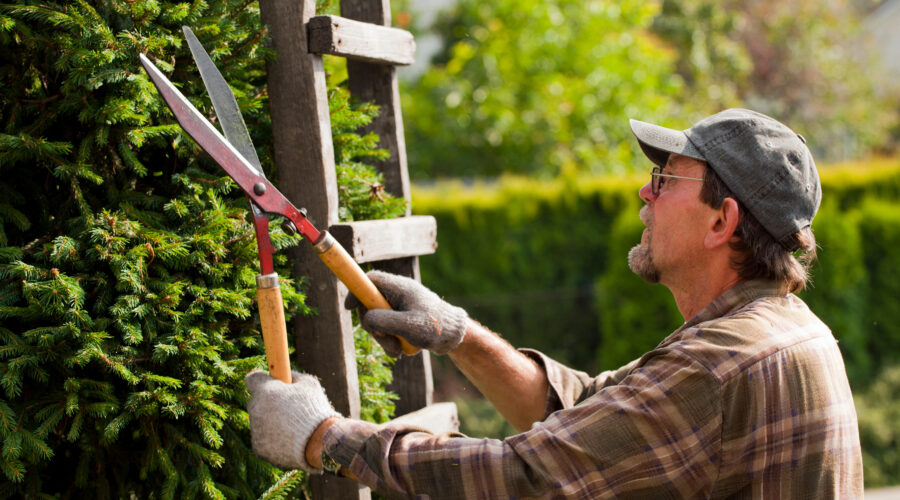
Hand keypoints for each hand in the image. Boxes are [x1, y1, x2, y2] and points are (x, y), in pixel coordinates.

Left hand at [245, 370, 340, 471]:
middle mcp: (255, 409)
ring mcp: (255, 430)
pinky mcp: (258, 448)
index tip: (272, 384)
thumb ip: (293, 377)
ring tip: (294, 427)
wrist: (318, 443)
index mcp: (265, 390)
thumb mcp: (309, 384)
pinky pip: (263, 439)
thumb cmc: (315, 410)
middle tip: (288, 407)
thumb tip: (288, 375)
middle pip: (256, 402)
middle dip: (268, 403)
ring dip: (272, 422)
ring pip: (260, 422)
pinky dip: (273, 439)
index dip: (262, 381)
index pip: (252, 379)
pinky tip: (290, 439)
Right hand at [345, 271, 467, 356]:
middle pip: (370, 305)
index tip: (348, 307)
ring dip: (383, 339)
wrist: (455, 337)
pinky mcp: (402, 320)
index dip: (356, 290)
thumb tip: (366, 319)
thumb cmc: (436, 327)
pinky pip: (388, 330)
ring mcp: (400, 308)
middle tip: (383, 339)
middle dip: (372, 326)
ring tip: (398, 350)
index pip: (370, 280)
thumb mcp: (409, 326)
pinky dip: (391, 342)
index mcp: (400, 288)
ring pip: (378, 322)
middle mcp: (398, 295)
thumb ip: (385, 321)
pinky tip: (403, 350)